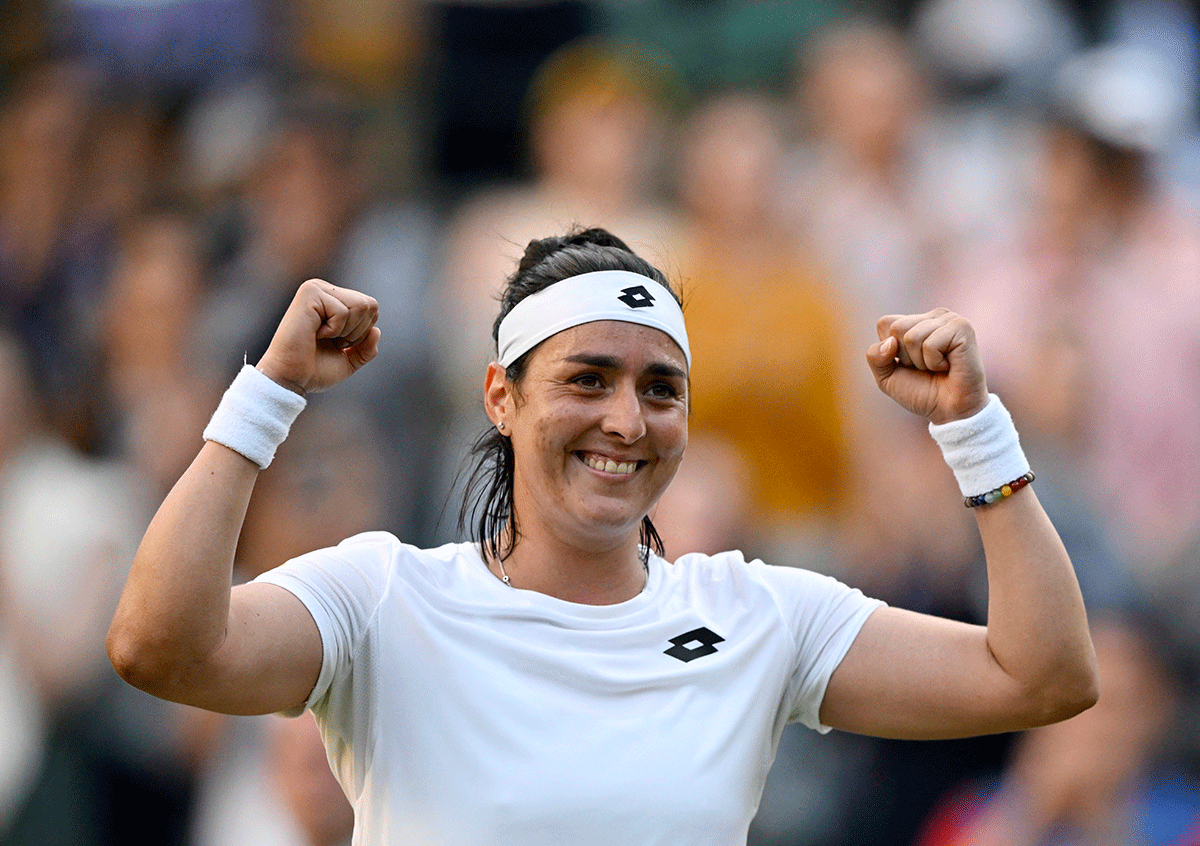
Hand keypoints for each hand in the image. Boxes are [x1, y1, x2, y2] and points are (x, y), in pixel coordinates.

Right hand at [256, 279, 379, 394]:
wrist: (291, 379)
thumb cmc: (314, 370)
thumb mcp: (349, 360)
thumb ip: (366, 347)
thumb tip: (376, 331)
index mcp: (333, 299)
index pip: (371, 307)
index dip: (362, 332)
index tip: (338, 343)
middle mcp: (324, 289)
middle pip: (369, 304)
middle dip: (357, 331)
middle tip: (330, 341)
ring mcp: (315, 289)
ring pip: (360, 306)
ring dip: (346, 330)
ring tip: (322, 336)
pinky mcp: (309, 294)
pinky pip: (343, 312)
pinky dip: (334, 330)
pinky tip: (314, 333)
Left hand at [866, 308, 987, 424]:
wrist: (950, 412)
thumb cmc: (922, 393)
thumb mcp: (886, 377)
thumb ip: (875, 357)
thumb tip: (890, 342)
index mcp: (917, 321)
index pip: (885, 323)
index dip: (889, 351)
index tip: (910, 364)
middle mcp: (934, 316)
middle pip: (897, 328)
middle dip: (906, 356)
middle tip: (926, 367)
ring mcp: (949, 320)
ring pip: (911, 337)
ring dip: (921, 362)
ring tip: (938, 367)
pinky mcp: (962, 328)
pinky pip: (929, 344)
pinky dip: (934, 362)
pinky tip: (949, 366)